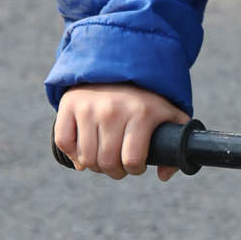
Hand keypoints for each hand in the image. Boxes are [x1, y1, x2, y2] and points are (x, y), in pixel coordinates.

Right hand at [53, 83, 187, 179]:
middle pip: (107, 162)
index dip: (134, 169)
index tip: (136, 164)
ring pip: (85, 157)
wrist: (121, 64)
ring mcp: (89, 107)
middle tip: (118, 164)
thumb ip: (177, 145)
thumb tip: (162, 175)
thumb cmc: (148, 98)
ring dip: (94, 165)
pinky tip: (84, 149)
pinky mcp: (70, 104)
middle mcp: (113, 110)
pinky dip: (72, 152)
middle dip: (114, 170)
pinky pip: (63, 141)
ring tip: (103, 156)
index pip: (132, 160)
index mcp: (141, 113)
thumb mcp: (171, 115)